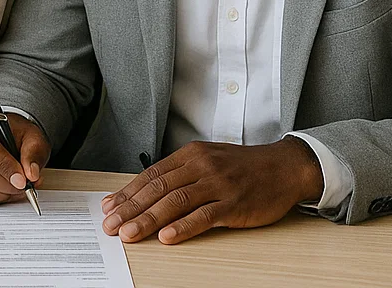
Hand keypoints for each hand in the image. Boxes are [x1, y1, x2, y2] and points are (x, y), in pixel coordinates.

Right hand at [0, 106, 50, 206]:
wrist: (1, 134)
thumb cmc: (13, 132)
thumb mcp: (30, 135)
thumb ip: (32, 152)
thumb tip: (31, 174)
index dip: (4, 165)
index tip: (22, 179)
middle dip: (5, 183)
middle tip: (23, 186)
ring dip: (0, 193)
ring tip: (16, 189)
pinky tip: (4, 191)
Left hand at [101, 137, 323, 244]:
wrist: (282, 166)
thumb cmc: (242, 167)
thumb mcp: (208, 160)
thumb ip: (181, 174)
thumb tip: (148, 193)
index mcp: (190, 154)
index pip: (152, 174)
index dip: (128, 192)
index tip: (109, 207)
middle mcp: (200, 166)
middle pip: (158, 188)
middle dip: (130, 208)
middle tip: (110, 224)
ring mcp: (217, 184)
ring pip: (175, 202)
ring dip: (149, 220)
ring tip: (129, 234)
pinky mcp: (233, 203)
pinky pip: (204, 216)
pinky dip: (183, 227)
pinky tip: (167, 237)